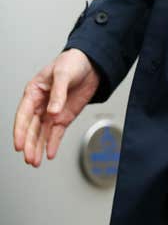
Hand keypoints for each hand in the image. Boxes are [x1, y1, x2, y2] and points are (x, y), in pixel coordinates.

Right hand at [13, 49, 100, 166]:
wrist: (92, 64)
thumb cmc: (72, 62)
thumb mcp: (63, 73)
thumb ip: (58, 93)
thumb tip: (53, 111)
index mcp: (34, 92)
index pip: (23, 114)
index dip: (20, 131)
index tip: (18, 144)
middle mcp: (40, 104)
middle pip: (31, 128)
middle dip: (29, 144)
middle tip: (29, 158)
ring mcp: (52, 112)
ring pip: (41, 133)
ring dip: (38, 147)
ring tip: (35, 161)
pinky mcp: (64, 117)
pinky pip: (56, 133)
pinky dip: (53, 143)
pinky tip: (49, 153)